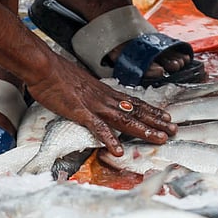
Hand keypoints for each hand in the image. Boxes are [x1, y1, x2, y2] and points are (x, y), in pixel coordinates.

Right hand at [24, 55, 177, 156]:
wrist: (44, 67)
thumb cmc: (59, 75)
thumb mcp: (82, 84)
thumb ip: (93, 94)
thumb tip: (98, 101)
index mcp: (106, 92)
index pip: (134, 103)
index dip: (151, 111)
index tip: (166, 117)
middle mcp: (105, 98)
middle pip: (136, 111)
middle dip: (156, 122)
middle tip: (173, 131)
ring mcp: (94, 105)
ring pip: (125, 120)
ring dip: (143, 130)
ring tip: (159, 139)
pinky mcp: (80, 112)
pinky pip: (97, 127)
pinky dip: (109, 138)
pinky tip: (118, 149)